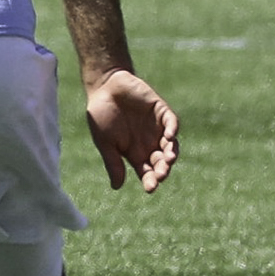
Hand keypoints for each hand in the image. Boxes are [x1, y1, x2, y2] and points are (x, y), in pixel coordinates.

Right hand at [86, 68, 177, 192]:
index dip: (150, 180)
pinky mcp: (161, 111)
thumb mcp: (104, 142)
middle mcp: (149, 143)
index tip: (150, 188)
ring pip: (170, 145)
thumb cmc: (101, 115)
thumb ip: (113, 162)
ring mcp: (157, 128)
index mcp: (135, 153)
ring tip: (168, 159)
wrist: (103, 87)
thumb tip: (117, 187)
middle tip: (161, 174)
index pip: (147, 171)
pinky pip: (172, 123)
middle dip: (162, 169)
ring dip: (171, 153)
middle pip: (161, 161)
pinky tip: (169, 137)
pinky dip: (173, 130)